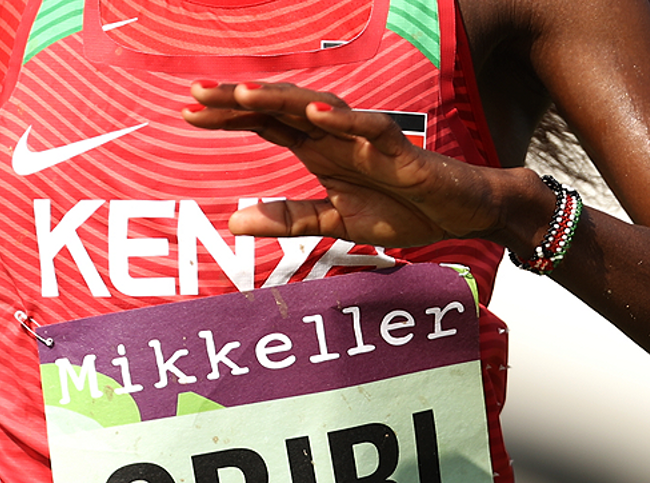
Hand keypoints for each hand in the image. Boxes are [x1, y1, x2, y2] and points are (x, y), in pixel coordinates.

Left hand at [182, 80, 528, 248]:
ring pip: (318, 109)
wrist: (462, 213)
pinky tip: (314, 114)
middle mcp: (337, 136)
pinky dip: (342, 121)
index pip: (265, 125)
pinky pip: (369, 129)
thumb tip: (234, 221)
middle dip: (240, 100)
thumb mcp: (335, 222)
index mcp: (319, 150)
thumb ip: (288, 219)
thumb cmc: (402, 209)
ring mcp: (366, 139)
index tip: (187, 113)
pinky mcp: (399, 149)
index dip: (229, 117)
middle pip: (281, 109)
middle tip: (197, 93)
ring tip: (242, 93)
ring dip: (280, 100)